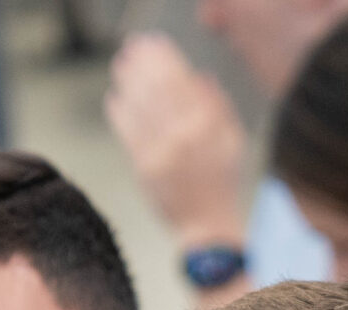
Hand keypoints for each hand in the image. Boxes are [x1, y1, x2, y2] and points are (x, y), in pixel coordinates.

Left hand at [104, 33, 246, 244]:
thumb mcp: (233, 143)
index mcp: (209, 126)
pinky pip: (128, 134)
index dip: (165, 59)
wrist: (208, 226)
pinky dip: (120, 113)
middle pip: (158, 89)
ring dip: (127, 83)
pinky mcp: (145, 168)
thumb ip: (219, 108)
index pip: (182, 81)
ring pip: (141, 107)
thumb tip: (200, 77)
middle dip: (143, 65)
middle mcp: (186, 136)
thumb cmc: (223, 184)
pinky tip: (114, 99)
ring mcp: (164, 152)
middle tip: (131, 50)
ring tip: (120, 67)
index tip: (155, 45)